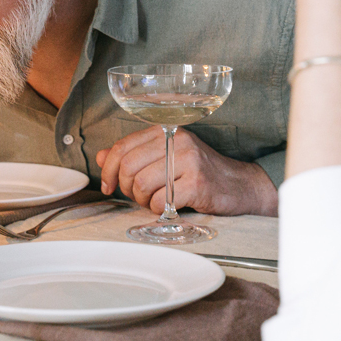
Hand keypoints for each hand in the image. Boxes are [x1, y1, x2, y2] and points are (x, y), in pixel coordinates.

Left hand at [96, 126, 277, 216]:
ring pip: (141, 183)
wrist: (238, 185)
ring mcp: (189, 160)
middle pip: (128, 166)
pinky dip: (157, 209)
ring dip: (141, 200)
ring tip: (153, 200)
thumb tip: (101, 157)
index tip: (109, 186)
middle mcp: (176, 140)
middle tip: (136, 196)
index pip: (122, 147)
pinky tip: (167, 207)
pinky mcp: (198, 182)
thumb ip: (133, 155)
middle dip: (125, 187)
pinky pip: (160, 200)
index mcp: (165, 130)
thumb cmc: (197, 172)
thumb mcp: (164, 157)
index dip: (108, 169)